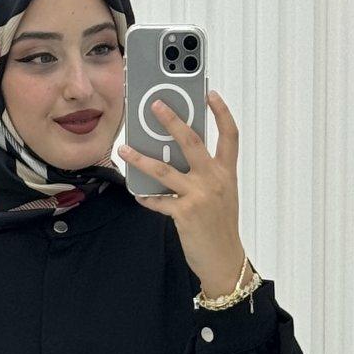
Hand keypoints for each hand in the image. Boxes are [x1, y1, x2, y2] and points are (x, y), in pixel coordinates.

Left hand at [118, 89, 246, 296]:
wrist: (224, 259)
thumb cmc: (221, 227)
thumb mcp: (222, 195)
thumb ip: (207, 174)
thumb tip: (179, 157)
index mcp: (226, 173)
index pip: (229, 135)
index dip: (221, 112)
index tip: (210, 94)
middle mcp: (214, 180)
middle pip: (191, 141)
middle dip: (172, 120)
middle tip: (156, 105)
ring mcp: (198, 196)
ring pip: (164, 170)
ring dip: (140, 158)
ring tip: (124, 150)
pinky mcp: (184, 214)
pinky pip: (158, 200)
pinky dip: (145, 196)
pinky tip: (136, 192)